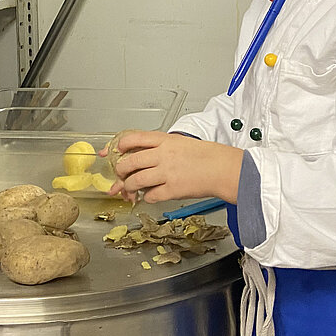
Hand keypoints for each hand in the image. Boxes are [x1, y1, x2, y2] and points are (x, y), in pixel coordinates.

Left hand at [104, 130, 242, 204]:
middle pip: (129, 162)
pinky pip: (150, 195)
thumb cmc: (206, 156)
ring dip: (128, 187)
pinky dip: (146, 197)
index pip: (133, 138)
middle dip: (120, 171)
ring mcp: (166, 172)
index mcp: (164, 140)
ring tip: (129, 190)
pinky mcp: (172, 189)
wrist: (224, 169)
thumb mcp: (180, 143)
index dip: (118, 146)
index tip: (111, 152)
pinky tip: (149, 195)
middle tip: (120, 176)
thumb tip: (141, 157)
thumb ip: (160, 148)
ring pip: (135, 181)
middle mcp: (163, 155)